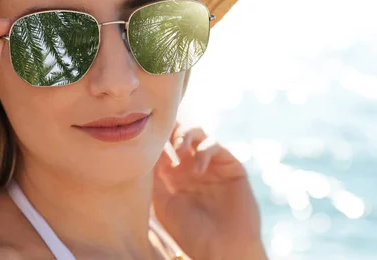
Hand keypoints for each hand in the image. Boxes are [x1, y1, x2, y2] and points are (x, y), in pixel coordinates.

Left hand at [153, 122, 266, 259]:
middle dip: (172, 129)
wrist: (221, 250)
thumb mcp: (162, 203)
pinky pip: (216, 146)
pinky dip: (205, 151)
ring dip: (187, 134)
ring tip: (180, 149)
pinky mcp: (231, 166)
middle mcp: (192, 164)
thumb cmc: (189, 232)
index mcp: (174, 172)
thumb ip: (154, 176)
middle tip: (166, 142)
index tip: (148, 142)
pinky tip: (197, 169)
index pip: (164, 142)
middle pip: (181, 131)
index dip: (156, 136)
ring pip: (199, 132)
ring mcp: (212, 164)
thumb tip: (145, 148)